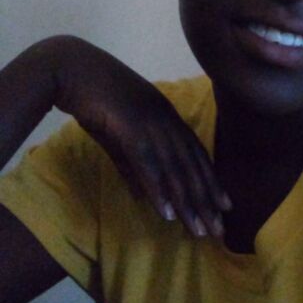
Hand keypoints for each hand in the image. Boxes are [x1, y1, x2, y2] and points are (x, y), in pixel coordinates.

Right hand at [53, 37, 230, 237]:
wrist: (77, 72)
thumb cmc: (97, 100)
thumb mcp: (119, 137)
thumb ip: (133, 167)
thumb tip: (143, 198)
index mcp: (168, 118)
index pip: (196, 155)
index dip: (211, 181)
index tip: (226, 206)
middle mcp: (167, 121)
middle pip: (192, 167)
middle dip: (207, 200)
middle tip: (219, 230)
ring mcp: (151, 125)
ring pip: (176, 171)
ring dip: (189, 203)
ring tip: (199, 230)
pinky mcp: (131, 129)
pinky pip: (149, 165)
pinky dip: (159, 190)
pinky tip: (167, 213)